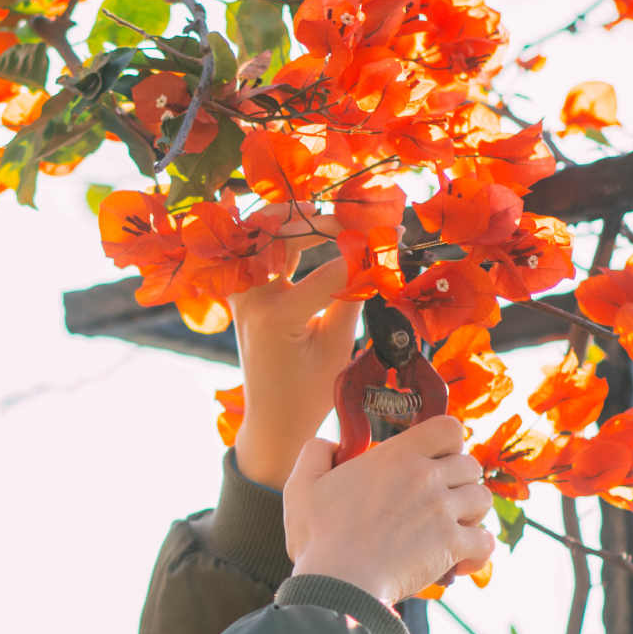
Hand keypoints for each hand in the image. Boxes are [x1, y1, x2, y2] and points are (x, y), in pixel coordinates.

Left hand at [229, 210, 357, 490]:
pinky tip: (265, 214)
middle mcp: (252, 299)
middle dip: (322, 222)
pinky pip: (246, 252)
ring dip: (291, 220)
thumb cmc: (309, 391)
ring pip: (260, 236)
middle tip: (355, 221)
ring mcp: (240, 295)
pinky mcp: (239, 295)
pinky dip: (262, 234)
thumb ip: (352, 296)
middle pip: (283, 236)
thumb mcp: (338, 346)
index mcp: (277, 316)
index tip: (393, 234)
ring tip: (325, 216)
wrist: (273, 419)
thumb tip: (374, 254)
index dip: (364, 250)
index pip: (328, 267)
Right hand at [282, 417, 494, 606]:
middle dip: (459, 481)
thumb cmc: (318, 537)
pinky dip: (477, 551)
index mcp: (397, 456)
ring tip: (449, 528)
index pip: (449, 428)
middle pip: (471, 465)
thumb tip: (331, 444)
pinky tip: (460, 560)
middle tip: (439, 500)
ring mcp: (443, 511)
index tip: (435, 459)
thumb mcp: (302, 486)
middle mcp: (427, 477)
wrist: (338, 583)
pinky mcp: (452, 546)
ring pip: (483, 500)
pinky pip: (485, 542)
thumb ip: (316, 453)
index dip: (448, 442)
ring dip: (471, 514)